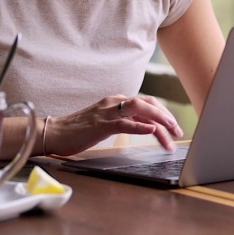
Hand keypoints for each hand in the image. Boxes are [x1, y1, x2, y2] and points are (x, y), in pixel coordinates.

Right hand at [44, 95, 182, 155]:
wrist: (54, 133)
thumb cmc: (78, 131)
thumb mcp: (105, 123)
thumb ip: (124, 121)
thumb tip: (145, 128)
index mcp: (116, 101)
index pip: (146, 102)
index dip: (163, 112)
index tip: (174, 126)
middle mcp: (114, 102)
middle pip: (147, 104)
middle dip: (166, 117)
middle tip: (178, 132)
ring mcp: (107, 112)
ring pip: (140, 110)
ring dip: (159, 121)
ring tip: (171, 133)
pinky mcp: (100, 124)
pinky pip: (124, 123)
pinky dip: (139, 126)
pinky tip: (151, 131)